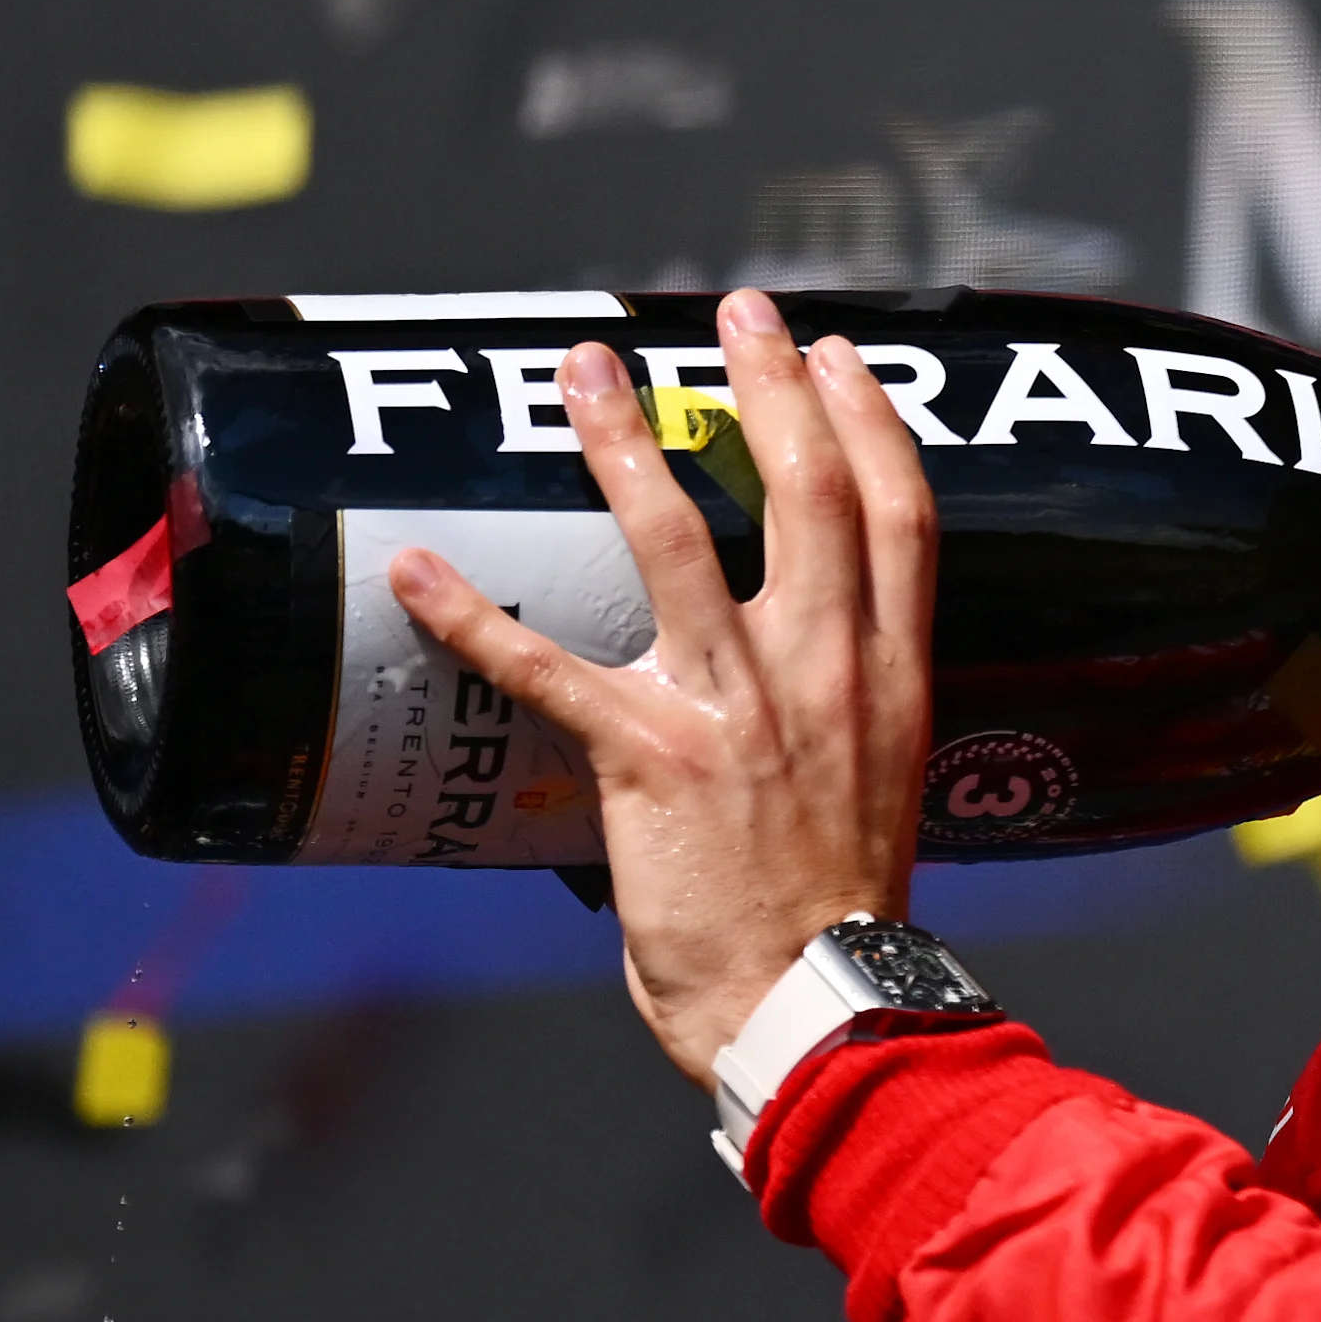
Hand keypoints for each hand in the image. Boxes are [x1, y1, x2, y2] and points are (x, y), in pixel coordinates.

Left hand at [385, 290, 938, 1087]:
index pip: (901, 516)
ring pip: (680, 540)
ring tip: (589, 370)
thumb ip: (847, 722)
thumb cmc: (841, 919)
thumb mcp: (884, 791)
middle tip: (744, 313)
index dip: (872, 422)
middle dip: (772, 387)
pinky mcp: (653, 758)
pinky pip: (547, 668)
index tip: (843, 358)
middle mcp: (827, 671)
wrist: (821, 1008)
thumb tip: (797, 698)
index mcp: (895, 678)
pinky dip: (473, 616)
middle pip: (809, 492)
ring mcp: (741, 707)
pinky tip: (418, 570)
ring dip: (626, 444)